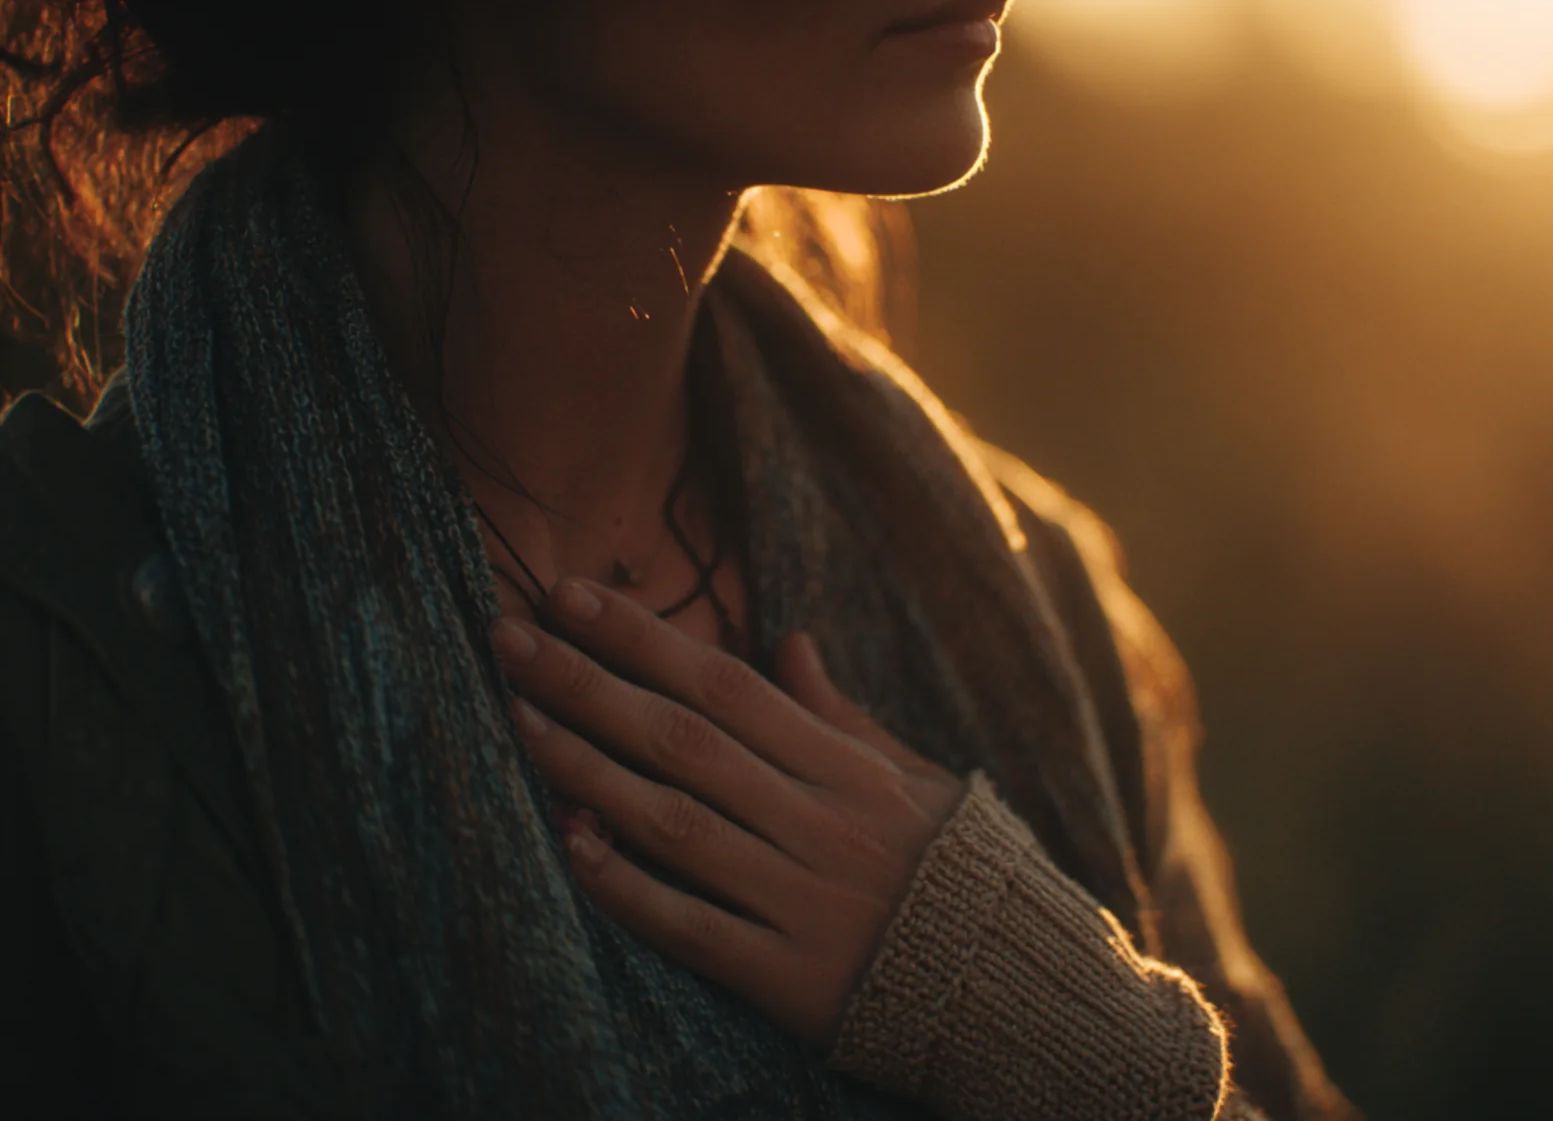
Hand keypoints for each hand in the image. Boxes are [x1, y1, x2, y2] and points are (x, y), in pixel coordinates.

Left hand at [491, 578, 966, 1046]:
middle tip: (508, 638)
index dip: (645, 639)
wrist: (1014, 987)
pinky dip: (629, 888)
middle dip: (590, 684)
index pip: (730, 686)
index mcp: (849, 769)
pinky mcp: (789, 977)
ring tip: (516, 722)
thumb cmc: (953, 869)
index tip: (572, 597)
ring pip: (679, 822)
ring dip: (589, 769)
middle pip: (688, 741)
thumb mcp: (912, 779)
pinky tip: (571, 844)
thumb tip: (787, 639)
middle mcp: (822, 823)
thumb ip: (839, 715)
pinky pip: (695, 926)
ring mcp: (804, 900)